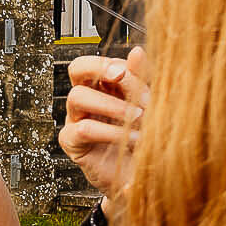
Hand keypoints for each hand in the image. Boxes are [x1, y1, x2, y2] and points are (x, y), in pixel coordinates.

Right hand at [61, 48, 148, 206]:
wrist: (146, 174)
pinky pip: (82, 129)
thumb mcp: (151, 105)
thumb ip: (143, 79)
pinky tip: (129, 138)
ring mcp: (78, 119)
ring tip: (137, 117)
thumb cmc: (148, 137)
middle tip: (121, 79)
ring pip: (77, 97)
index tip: (127, 72)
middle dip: (99, 69)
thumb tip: (137, 51)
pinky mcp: (74, 143)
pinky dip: (108, 131)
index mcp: (105, 85)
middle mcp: (88, 99)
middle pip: (77, 69)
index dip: (109, 62)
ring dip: (110, 104)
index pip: (98, 61)